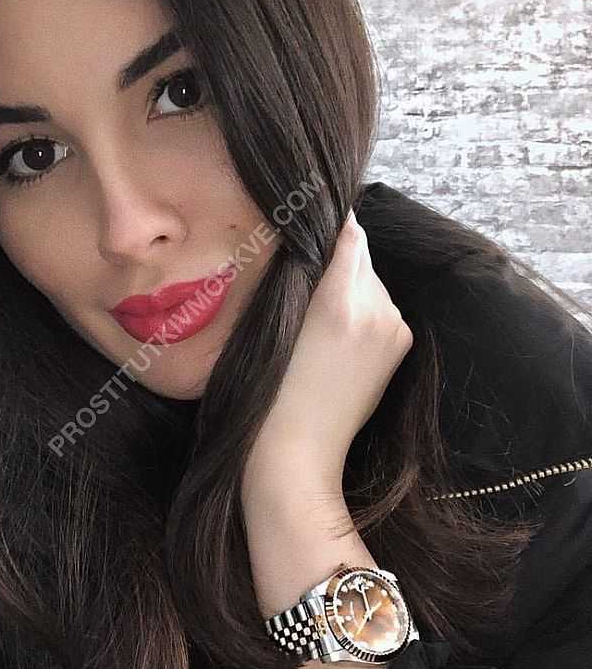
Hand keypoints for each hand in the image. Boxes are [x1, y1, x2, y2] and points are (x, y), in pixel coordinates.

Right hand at [244, 209, 414, 504]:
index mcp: (340, 300)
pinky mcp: (400, 344)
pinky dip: (364, 311)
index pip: (348, 233)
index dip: (329, 223)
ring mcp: (393, 327)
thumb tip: (319, 236)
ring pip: (371, 282)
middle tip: (304, 285)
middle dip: (336, 261)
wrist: (297, 451)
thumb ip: (302, 273)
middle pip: (360, 256)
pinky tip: (337, 338)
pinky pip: (381, 307)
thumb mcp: (274, 322)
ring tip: (319, 322)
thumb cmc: (268, 388)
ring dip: (351, 287)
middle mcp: (376, 308)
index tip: (310, 218)